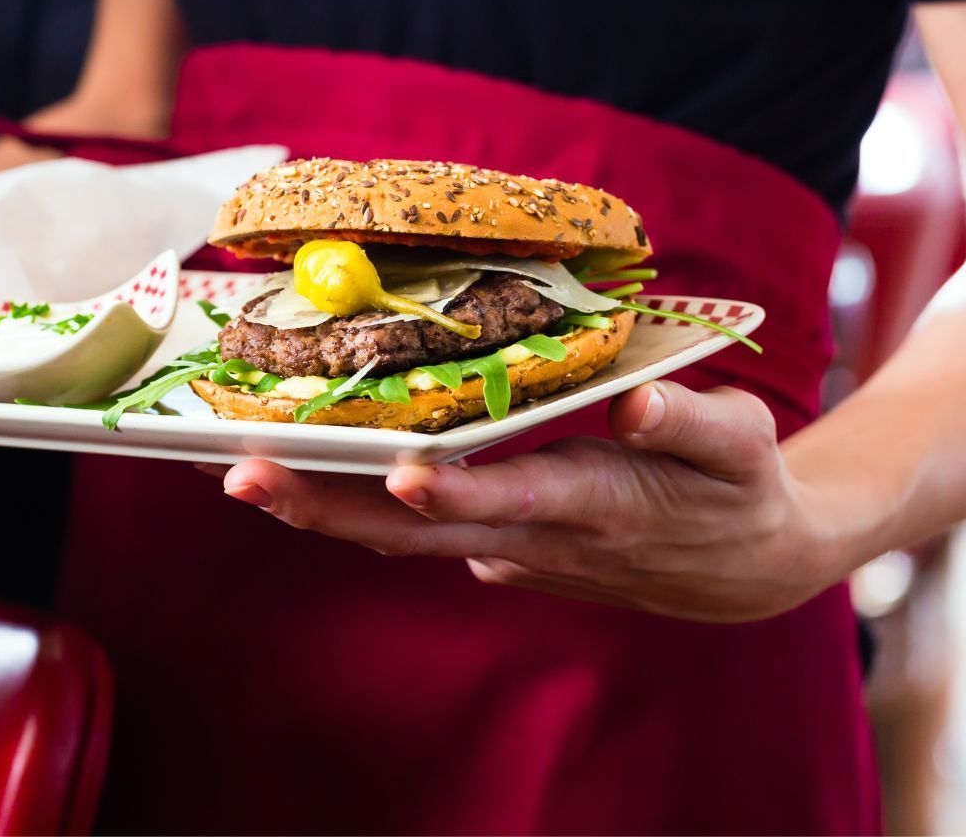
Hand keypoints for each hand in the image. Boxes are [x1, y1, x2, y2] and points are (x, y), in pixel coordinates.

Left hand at [218, 381, 851, 622]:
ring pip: (392, 536)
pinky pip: (402, 529)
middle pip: (413, 530)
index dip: (459, 492)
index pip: (516, 500)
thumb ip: (692, 421)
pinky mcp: (487, 544)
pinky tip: (281, 466)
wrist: (741, 568)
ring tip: (224, 470)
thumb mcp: (741, 444)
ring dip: (309, 507)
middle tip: (241, 472)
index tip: (403, 473)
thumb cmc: (738, 486)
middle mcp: (530, 538)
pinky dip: (339, 503)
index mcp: (593, 505)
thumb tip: (639, 398)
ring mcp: (501, 550)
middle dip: (324, 504)